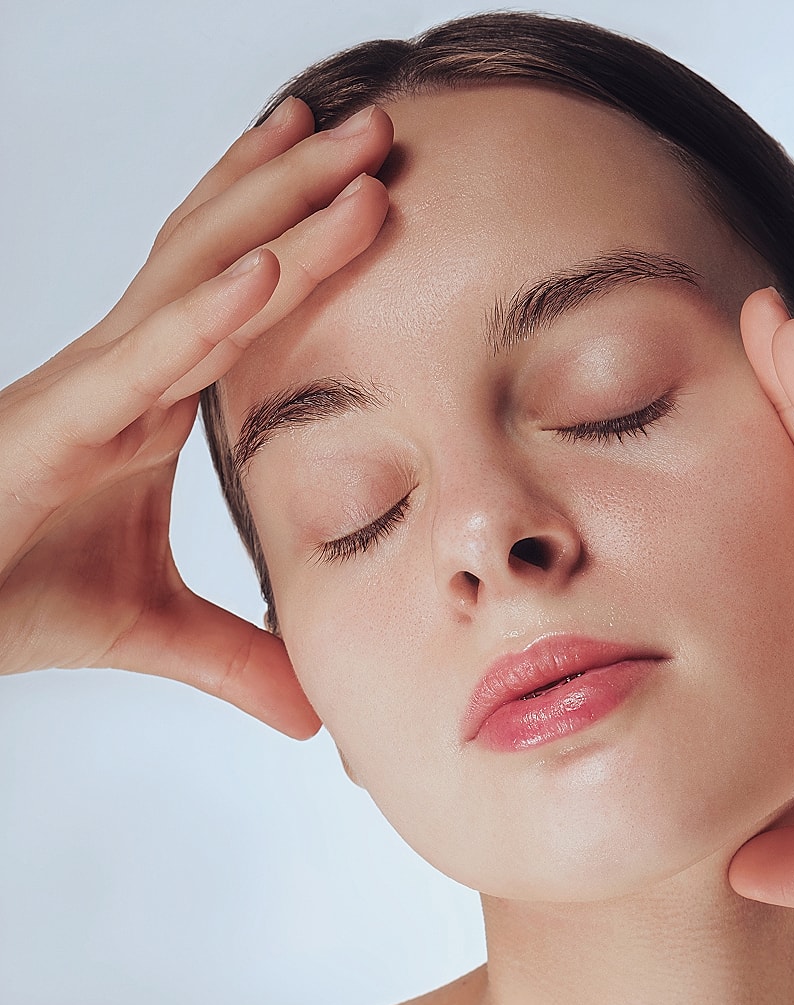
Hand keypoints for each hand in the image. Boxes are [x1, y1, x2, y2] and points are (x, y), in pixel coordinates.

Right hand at [0, 98, 392, 737]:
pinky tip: (270, 268)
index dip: (303, 238)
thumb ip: (236, 658)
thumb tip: (311, 713)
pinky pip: (146, 355)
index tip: (368, 189)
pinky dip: (208, 312)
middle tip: (385, 131)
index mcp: (156, 401)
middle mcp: (130, 371)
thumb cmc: (14, 594)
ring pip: (194, 278)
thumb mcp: (154, 631)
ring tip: (354, 159)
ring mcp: (94, 386)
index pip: (242, 300)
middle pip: (227, 253)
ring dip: (277, 215)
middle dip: (302, 187)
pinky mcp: (60, 422)